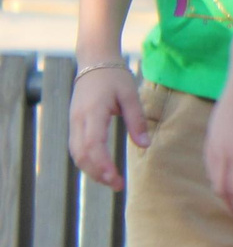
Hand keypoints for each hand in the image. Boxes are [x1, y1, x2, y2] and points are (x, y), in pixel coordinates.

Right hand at [69, 63, 147, 188]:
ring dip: (91, 170)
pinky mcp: (75, 123)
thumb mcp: (130, 95)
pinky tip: (100, 168)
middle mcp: (78, 120)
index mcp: (92, 112)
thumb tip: (145, 145)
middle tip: (117, 186)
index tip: (115, 179)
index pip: (93, 145)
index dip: (102, 164)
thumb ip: (137, 120)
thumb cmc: (115, 76)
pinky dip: (87, 161)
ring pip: (76, 153)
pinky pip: (76, 147)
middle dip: (97, 173)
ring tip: (110, 181)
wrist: (94, 61)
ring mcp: (73, 122)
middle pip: (81, 154)